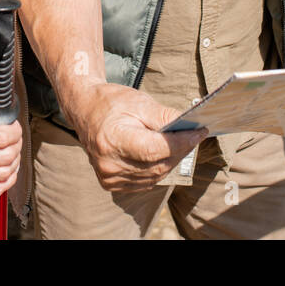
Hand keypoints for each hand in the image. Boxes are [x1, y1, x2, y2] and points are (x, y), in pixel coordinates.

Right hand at [0, 109, 20, 197]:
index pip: (2, 136)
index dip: (15, 131)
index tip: (14, 127)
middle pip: (7, 155)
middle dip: (17, 144)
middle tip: (15, 139)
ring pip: (5, 172)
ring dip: (15, 161)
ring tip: (13, 153)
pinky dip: (7, 180)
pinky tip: (7, 171)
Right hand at [72, 82, 208, 191]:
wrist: (84, 111)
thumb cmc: (111, 102)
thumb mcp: (138, 102)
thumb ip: (164, 116)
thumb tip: (189, 128)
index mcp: (112, 140)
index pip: (155, 149)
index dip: (180, 143)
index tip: (200, 132)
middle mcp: (109, 164)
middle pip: (157, 165)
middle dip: (181, 150)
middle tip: (196, 135)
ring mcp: (109, 176)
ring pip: (155, 176)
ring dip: (172, 160)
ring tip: (182, 143)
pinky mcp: (111, 183)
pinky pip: (145, 181)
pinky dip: (158, 169)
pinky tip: (164, 154)